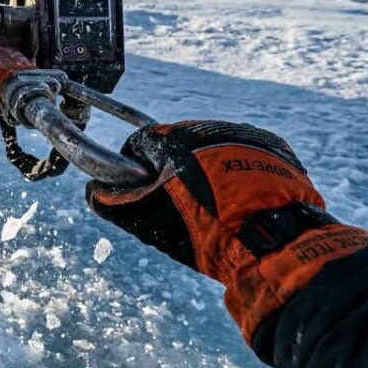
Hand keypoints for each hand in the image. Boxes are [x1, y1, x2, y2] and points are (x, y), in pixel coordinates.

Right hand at [87, 121, 367, 340]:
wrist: (273, 239)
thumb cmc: (204, 230)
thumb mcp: (150, 222)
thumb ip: (115, 202)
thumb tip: (93, 191)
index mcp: (174, 140)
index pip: (141, 142)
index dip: (136, 167)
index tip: (142, 190)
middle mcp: (208, 128)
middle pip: (179, 144)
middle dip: (174, 169)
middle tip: (180, 204)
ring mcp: (244, 135)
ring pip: (214, 148)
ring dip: (208, 169)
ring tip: (216, 205)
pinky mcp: (274, 147)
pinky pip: (247, 155)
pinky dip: (240, 172)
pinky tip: (242, 200)